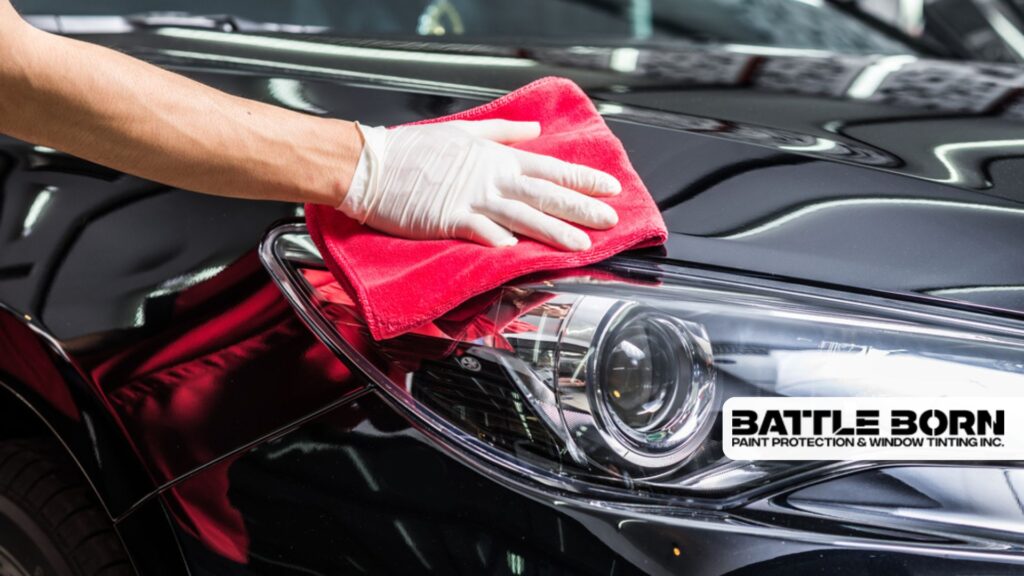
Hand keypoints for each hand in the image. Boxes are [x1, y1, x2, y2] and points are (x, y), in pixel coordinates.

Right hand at [338, 119, 619, 250]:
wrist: (370, 163)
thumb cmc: (412, 150)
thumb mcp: (463, 132)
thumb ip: (503, 133)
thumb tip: (534, 130)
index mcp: (496, 158)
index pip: (550, 169)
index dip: (582, 180)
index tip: (610, 189)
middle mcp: (491, 178)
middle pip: (545, 194)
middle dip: (581, 208)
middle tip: (611, 221)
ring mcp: (471, 198)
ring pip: (522, 215)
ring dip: (554, 231)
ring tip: (581, 245)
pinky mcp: (449, 218)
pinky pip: (480, 230)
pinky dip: (499, 240)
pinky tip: (519, 253)